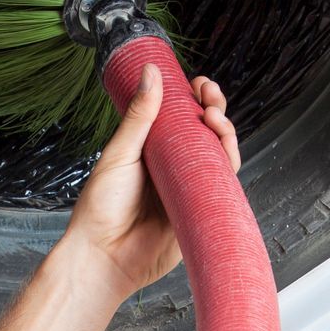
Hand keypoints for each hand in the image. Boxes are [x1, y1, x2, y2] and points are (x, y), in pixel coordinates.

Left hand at [63, 67, 241, 302]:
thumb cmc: (100, 210)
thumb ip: (140, 115)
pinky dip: (229, 166)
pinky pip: (222, 188)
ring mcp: (188, 190)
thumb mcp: (120, 154)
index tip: (199, 83)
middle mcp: (173, 169)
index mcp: (152, 151)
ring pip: (218, 156)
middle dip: (214, 109)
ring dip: (224, 132)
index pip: (182, 118)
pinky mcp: (199, 213)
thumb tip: (151, 71)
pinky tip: (225, 149)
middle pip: (205, 133)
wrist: (103, 258)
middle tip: (210, 96)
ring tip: (214, 118)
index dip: (195, 99)